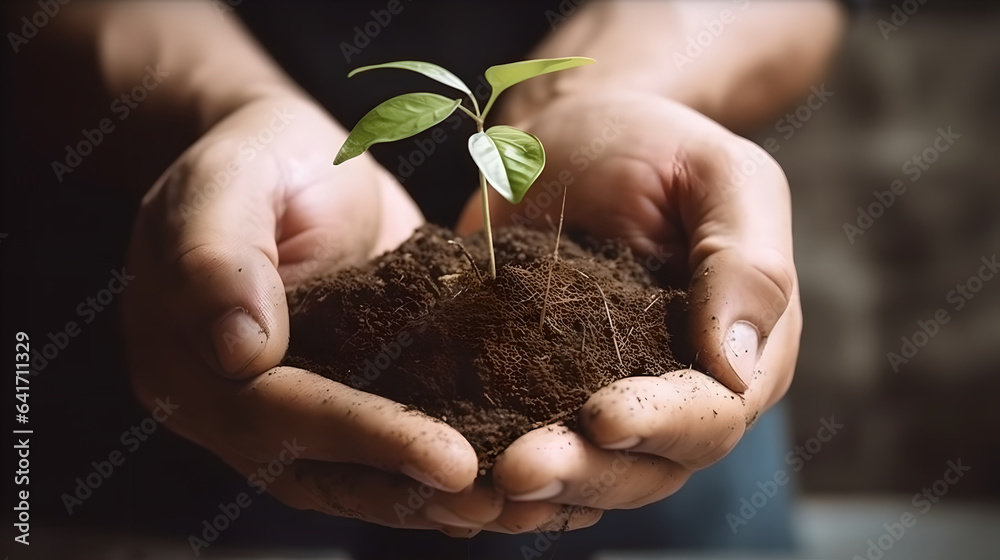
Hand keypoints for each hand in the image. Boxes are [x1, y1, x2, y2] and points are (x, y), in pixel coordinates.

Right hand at [122, 95, 504, 533]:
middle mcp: (232, 401)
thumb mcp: (230, 179)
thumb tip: (239, 354)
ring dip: (425, 498)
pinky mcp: (340, 392)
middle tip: (494, 503)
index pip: (278, 412)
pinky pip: (377, 446)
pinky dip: (426, 472)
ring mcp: (287, 405)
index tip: (451, 458)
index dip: (365, 438)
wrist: (295, 154)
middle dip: (408, 488)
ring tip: (508, 509)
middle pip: (316, 467)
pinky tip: (491, 486)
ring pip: (349, 474)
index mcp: (188, 356)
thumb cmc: (260, 155)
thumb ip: (219, 256)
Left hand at [457, 91, 800, 516]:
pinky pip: (532, 449)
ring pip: (590, 475)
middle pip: (648, 464)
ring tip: (487, 487)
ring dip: (541, 488)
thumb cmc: (654, 144)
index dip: (662, 422)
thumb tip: (739, 368)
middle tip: (520, 469)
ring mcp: (610, 401)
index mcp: (743, 350)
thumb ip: (747, 262)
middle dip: (587, 472)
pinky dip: (501, 475)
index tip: (601, 416)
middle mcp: (679, 393)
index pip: (714, 412)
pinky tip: (460, 487)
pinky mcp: (543, 394)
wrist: (569, 134)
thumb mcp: (718, 174)